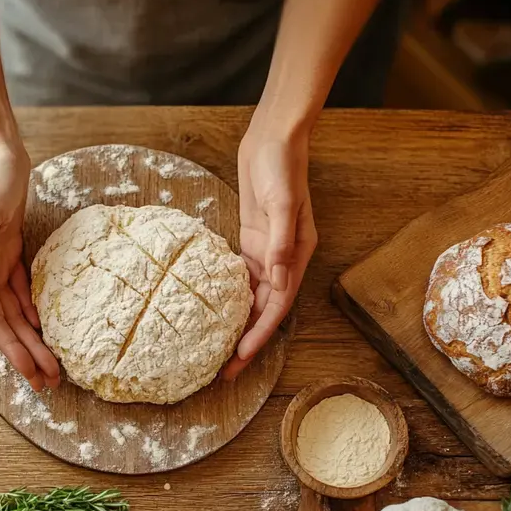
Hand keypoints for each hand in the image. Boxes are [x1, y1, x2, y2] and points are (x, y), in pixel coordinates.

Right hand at [0, 141, 59, 390]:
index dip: (12, 348)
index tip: (31, 373)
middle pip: (6, 322)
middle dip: (26, 353)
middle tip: (49, 383)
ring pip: (15, 310)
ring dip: (32, 338)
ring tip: (51, 365)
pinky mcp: (8, 250)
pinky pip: (21, 290)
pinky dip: (33, 310)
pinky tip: (46, 327)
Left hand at [223, 110, 317, 379]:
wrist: (272, 138)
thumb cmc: (281, 167)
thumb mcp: (281, 203)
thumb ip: (281, 241)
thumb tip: (278, 278)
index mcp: (297, 255)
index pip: (277, 307)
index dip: (259, 335)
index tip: (241, 358)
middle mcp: (283, 259)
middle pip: (264, 310)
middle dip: (247, 341)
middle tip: (225, 371)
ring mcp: (267, 250)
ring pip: (253, 298)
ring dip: (238, 323)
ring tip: (217, 351)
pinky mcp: (251, 240)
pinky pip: (241, 277)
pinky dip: (231, 296)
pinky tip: (214, 311)